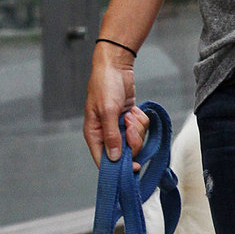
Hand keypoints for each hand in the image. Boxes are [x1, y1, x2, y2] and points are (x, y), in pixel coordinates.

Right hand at [83, 42, 148, 166]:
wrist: (116, 66)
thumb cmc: (105, 86)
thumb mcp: (107, 110)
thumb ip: (111, 135)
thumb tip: (113, 158)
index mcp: (94, 134)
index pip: (103, 160)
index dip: (118, 166)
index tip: (133, 167)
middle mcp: (106, 133)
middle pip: (124, 152)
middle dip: (132, 140)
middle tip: (130, 124)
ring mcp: (119, 127)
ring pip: (135, 141)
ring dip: (137, 128)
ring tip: (130, 114)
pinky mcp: (129, 120)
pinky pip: (141, 129)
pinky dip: (141, 120)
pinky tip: (134, 110)